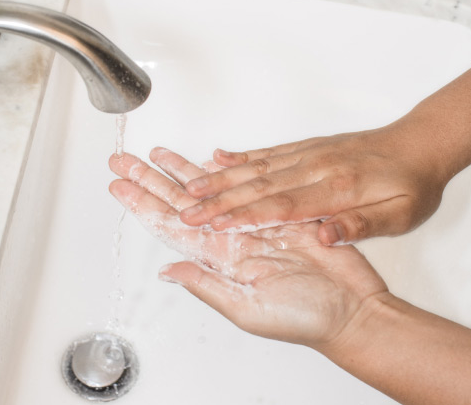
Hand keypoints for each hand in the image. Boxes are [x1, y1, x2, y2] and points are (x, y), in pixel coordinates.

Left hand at [108, 148, 387, 346]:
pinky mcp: (280, 211)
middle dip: (151, 179)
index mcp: (218, 261)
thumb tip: (167, 271)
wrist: (350, 309)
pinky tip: (209, 160)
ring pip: (209, 189)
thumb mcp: (248, 309)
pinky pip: (245, 185)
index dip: (143, 204)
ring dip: (182, 170)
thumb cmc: (303, 318)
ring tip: (159, 152)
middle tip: (125, 160)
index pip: (170, 226)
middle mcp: (230, 238)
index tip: (120, 185)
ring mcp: (253, 223)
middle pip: (180, 202)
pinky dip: (227, 172)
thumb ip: (207, 287)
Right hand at [179, 129, 447, 244]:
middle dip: (218, 200)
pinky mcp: (308, 147)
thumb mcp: (401, 215)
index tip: (214, 226)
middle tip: (186, 211)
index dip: (245, 216)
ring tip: (190, 187)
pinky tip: (219, 158)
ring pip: (256, 167)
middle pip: (259, 186)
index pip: (282, 206)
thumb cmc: (413, 183)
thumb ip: (362, 225)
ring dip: (221, 178)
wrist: (422, 144)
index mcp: (338, 189)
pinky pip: (269, 151)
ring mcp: (309, 154)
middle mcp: (316, 167)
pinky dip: (241, 156)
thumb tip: (326, 235)